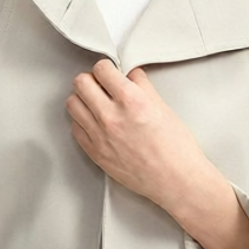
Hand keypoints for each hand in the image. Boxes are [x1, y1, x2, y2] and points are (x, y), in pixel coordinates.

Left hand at [66, 60, 206, 213]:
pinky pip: (75, 128)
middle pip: (81, 83)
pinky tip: (96, 123)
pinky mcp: (95, 153)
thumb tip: (130, 74)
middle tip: (101, 86)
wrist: (176, 180)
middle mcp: (111, 117)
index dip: (106, 68)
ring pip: (73, 104)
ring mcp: (99, 136)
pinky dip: (83, 121)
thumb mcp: (163, 108)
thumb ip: (142, 87)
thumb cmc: (176, 150)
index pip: (101, 69)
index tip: (110, 72)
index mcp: (131, 101)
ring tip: (96, 103)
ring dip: (83, 99)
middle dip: (91, 80)